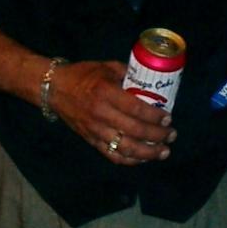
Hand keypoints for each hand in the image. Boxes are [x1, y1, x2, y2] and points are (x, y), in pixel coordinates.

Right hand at [49, 60, 176, 165]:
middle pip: (135, 131)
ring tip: (163, 151)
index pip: (136, 109)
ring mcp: (95, 130)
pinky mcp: (91, 140)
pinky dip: (130, 160)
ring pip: (126, 148)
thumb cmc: (82, 74)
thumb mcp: (106, 67)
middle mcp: (101, 114)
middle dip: (157, 135)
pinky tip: (143, 158)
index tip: (168, 117)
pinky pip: (113, 155)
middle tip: (171, 134)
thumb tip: (150, 83)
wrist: (54, 88)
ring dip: (148, 153)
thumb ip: (127, 74)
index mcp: (105, 92)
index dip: (155, 116)